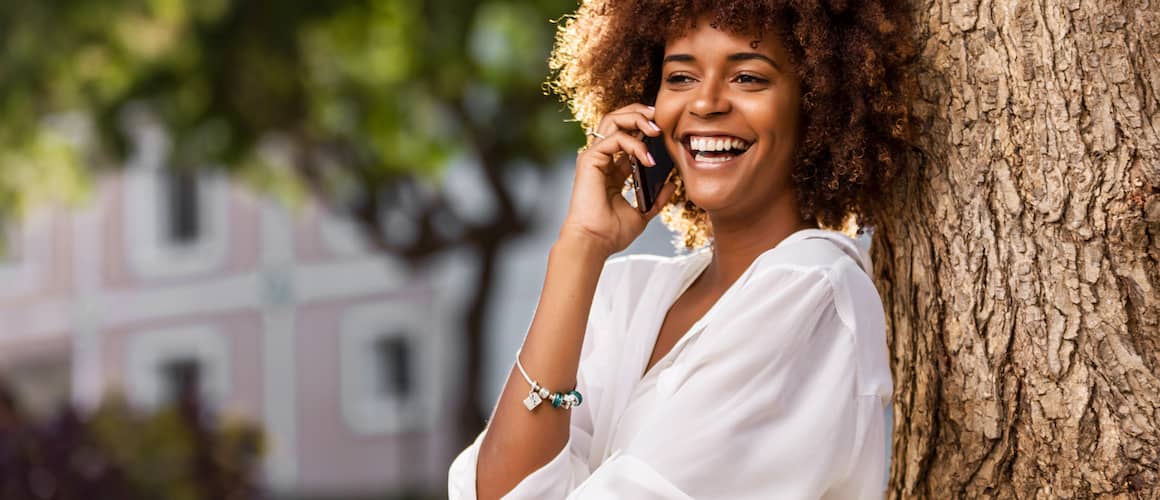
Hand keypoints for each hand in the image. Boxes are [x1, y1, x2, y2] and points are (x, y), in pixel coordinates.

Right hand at [558, 104, 677, 256]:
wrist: (595, 242)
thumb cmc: (611, 233)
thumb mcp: (642, 212)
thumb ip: (656, 198)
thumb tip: (672, 184)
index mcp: (612, 169)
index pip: (628, 136)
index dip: (645, 128)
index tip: (664, 130)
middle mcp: (602, 159)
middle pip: (617, 120)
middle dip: (639, 113)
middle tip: (659, 117)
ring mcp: (594, 157)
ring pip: (612, 120)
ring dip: (636, 119)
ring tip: (655, 128)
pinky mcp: (589, 160)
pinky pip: (614, 139)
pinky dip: (634, 144)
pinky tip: (647, 158)